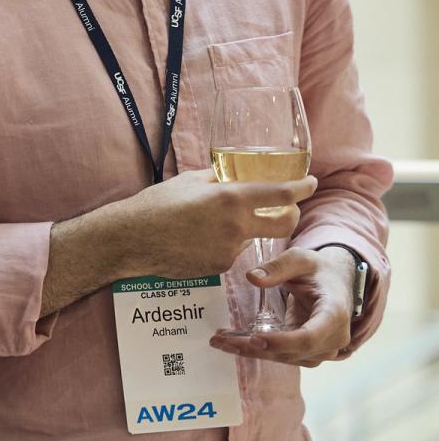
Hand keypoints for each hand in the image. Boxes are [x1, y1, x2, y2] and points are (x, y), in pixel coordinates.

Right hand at [120, 169, 316, 277]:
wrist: (130, 239)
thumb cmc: (155, 205)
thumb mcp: (189, 181)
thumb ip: (217, 178)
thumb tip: (233, 173)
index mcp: (230, 198)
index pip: (281, 193)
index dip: (302, 187)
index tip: (310, 182)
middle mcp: (236, 225)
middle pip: (285, 224)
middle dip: (292, 215)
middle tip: (286, 208)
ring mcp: (229, 249)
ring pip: (254, 237)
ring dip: (247, 229)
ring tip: (214, 223)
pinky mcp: (219, 266)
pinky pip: (232, 252)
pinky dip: (224, 244)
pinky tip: (198, 239)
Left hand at [209, 247, 355, 366]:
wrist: (333, 282)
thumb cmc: (318, 270)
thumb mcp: (300, 259)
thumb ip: (278, 267)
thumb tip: (252, 277)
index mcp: (334, 313)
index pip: (310, 337)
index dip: (283, 342)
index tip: (255, 338)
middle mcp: (333, 338)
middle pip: (293, 352)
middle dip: (256, 348)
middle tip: (222, 340)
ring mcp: (322, 348)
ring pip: (285, 358)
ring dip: (251, 352)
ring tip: (220, 341)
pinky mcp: (308, 352)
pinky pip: (282, 355)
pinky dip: (257, 350)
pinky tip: (231, 343)